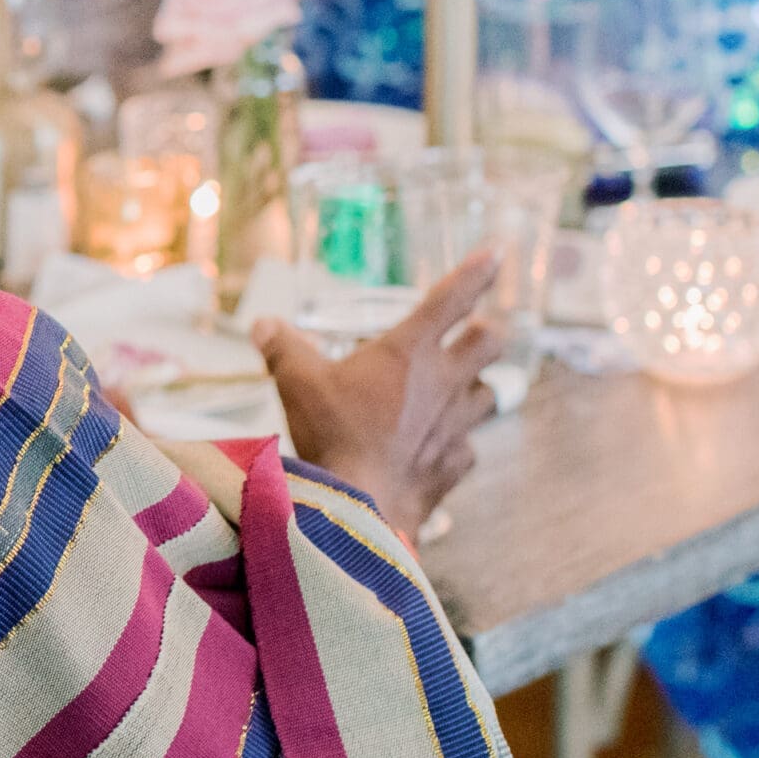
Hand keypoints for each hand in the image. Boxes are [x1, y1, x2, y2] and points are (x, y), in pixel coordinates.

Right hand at [251, 249, 505, 537]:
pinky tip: (437, 447)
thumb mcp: (296, 382)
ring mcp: (457, 425)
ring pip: (490, 394)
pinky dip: (457, 443)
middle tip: (474, 333)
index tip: (496, 252)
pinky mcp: (456, 464)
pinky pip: (468, 446)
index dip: (477, 271)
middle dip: (487, 332)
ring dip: (476, 388)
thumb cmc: (332, 434)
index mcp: (409, 351)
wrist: (360, 505)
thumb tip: (262, 325)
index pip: (453, 298)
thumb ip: (282, 348)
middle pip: (491, 342)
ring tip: (455, 391)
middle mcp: (444, 382)